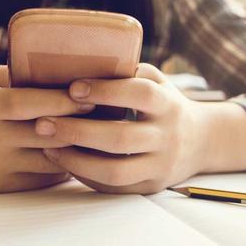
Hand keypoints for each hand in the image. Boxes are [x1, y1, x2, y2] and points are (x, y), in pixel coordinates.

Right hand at [0, 63, 94, 192]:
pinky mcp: (2, 186)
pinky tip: (81, 153)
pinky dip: (65, 166)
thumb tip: (57, 65)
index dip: (59, 100)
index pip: (26, 103)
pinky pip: (43, 178)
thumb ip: (12, 73)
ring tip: (102, 134)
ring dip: (78, 148)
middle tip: (109, 113)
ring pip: (50, 160)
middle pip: (44, 133)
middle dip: (79, 124)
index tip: (88, 94)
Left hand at [34, 63, 213, 194]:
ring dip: (75, 160)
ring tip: (47, 146)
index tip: (72, 88)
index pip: (139, 95)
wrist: (203, 142)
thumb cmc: (165, 104)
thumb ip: (127, 72)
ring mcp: (159, 165)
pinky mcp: (149, 186)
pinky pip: (113, 187)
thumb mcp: (157, 81)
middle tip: (43, 123)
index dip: (106, 91)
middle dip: (77, 131)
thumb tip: (79, 58)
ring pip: (115, 171)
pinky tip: (63, 160)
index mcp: (168, 104)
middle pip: (120, 138)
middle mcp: (167, 136)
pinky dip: (85, 174)